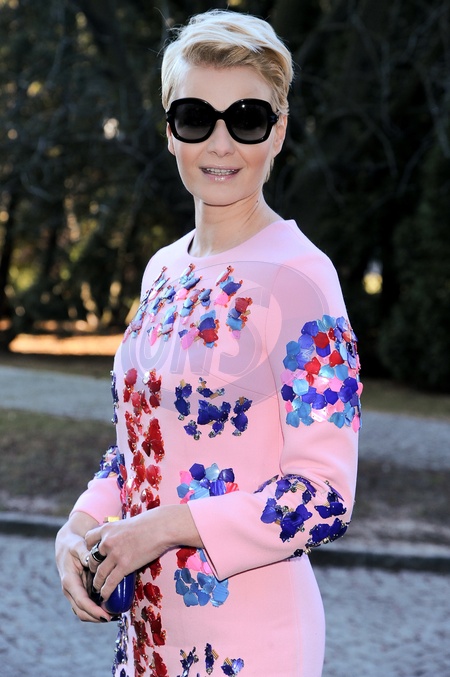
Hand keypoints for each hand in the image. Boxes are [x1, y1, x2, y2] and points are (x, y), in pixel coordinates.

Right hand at [55, 512, 114, 622]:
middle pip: (82, 612)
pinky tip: (111, 607)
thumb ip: (84, 553)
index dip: (93, 611)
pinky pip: (88, 606)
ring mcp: (75, 593)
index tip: (106, 616)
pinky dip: (97, 610)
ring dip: (98, 616)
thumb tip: (90, 561)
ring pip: (84, 612)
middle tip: (115, 617)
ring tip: (115, 614)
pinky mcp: (80, 591)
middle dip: (97, 617)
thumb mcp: (78, 545)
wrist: (67, 543)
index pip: (81, 601)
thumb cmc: (73, 544)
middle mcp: (70, 590)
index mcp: (69, 581)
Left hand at [85, 505, 202, 601]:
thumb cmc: (149, 522)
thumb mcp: (128, 523)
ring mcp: (115, 555)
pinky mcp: (124, 566)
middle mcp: (107, 542)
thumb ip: (120, 532)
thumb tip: (122, 539)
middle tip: (96, 575)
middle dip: (92, 569)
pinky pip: (110, 582)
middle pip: (92, 559)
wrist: (161, 527)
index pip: (88, 539)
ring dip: (97, 583)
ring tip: (97, 590)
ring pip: (99, 573)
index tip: (93, 555)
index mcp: (107, 529)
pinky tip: (104, 596)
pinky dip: (105, 590)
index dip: (88, 549)